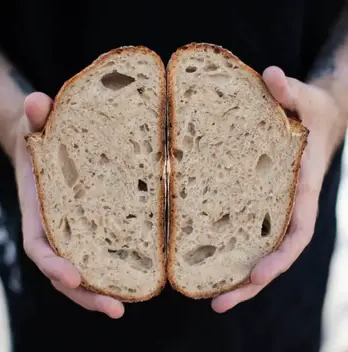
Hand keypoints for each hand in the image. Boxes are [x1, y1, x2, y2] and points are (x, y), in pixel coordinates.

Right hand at [14, 92, 123, 318]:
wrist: (45, 139)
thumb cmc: (42, 133)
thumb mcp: (37, 122)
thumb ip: (37, 115)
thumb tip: (38, 102)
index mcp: (39, 208)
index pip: (42, 245)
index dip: (55, 265)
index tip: (75, 277)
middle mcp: (55, 225)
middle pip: (65, 269)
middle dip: (86, 292)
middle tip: (115, 308)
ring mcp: (72, 228)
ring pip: (83, 267)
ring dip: (102, 288)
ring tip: (129, 302)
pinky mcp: (90, 223)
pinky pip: (99, 250)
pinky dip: (113, 267)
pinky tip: (137, 273)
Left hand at [212, 66, 346, 312]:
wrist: (314, 116)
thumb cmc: (310, 111)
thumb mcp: (304, 97)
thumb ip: (289, 90)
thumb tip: (271, 76)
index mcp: (302, 188)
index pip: (296, 231)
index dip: (279, 257)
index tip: (257, 276)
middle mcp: (288, 205)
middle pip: (274, 254)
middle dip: (251, 283)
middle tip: (218, 305)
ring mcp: (274, 207)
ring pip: (259, 249)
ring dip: (238, 276)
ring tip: (209, 297)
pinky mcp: (258, 201)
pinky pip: (246, 231)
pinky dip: (232, 250)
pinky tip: (207, 260)